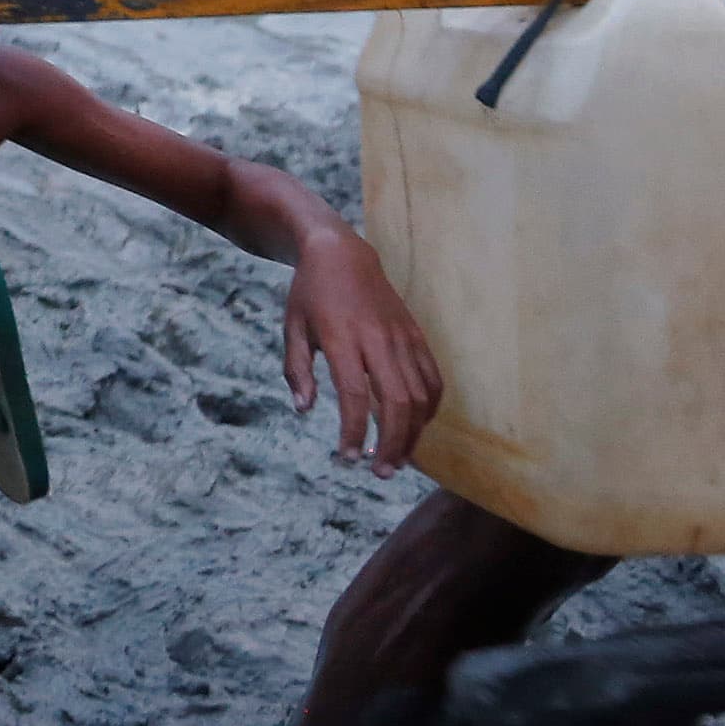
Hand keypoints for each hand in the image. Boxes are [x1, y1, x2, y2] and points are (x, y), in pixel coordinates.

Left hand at [283, 232, 443, 477]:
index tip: (348, 458)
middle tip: (380, 472)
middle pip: (396, 401)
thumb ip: (297, 370)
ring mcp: (402, 337)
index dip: (355, 432)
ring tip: (397, 460)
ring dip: (413, 432)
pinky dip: (429, 408)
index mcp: (343, 338)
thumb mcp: (292, 328)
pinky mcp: (416, 335)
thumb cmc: (309, 294)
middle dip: (392, 443)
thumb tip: (305, 410)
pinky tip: (416, 428)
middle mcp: (378, 339)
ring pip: (420, 394)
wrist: (341, 252)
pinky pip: (432, 378)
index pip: (356, 396)